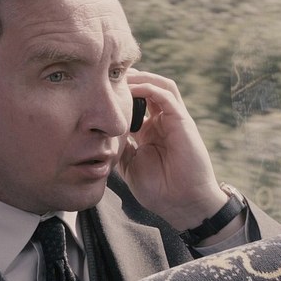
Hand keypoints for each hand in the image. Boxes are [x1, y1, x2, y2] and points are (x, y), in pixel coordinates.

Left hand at [118, 69, 228, 231]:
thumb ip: (121, 145)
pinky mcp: (182, 121)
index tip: (97, 90)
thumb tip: (103, 132)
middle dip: (129, 79)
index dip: (120, 94)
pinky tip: (132, 89)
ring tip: (120, 78)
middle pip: (148, 88)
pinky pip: (166, 95)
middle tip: (107, 77)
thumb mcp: (130, 164)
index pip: (136, 102)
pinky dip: (149, 88)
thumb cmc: (159, 189)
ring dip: (140, 78)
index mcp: (150, 131)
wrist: (182, 203)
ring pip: (160, 85)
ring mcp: (174, 120)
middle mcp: (163, 121)